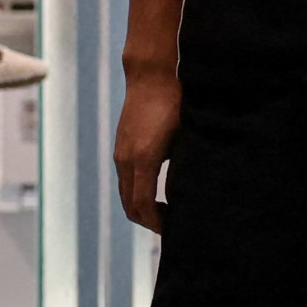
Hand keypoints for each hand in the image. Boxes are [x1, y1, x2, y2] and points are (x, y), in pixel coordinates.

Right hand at [114, 66, 179, 232]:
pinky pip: (125, 180)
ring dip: (141, 208)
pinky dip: (137, 194)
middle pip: (130, 206)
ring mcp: (120, 153)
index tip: (174, 231)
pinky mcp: (121, 146)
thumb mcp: (185, 137)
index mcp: (143, 159)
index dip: (157, 224)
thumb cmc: (175, 102)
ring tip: (166, 212)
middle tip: (172, 227)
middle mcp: (126, 159)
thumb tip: (184, 195)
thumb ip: (182, 168)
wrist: (151, 74)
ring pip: (125, 194)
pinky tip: (157, 191)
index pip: (144, 206)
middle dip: (149, 222)